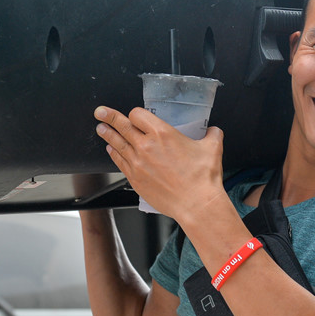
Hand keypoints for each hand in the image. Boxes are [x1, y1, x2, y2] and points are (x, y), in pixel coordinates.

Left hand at [93, 105, 226, 221]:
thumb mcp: (212, 148)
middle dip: (108, 116)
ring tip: (100, 128)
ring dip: (107, 134)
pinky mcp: (135, 179)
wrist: (196, 204)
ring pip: (117, 144)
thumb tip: (214, 131)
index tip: (135, 115)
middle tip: (100, 112)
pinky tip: (111, 150)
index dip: (135, 113)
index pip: (137, 114)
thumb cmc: (202, 178)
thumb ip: (212, 135)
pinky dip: (114, 154)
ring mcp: (138, 163)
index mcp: (162, 133)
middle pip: (121, 126)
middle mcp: (146, 146)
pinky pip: (119, 162)